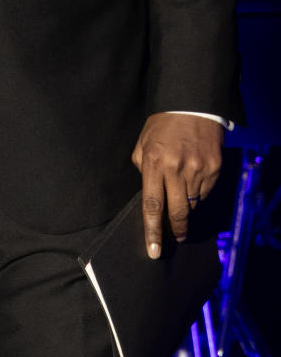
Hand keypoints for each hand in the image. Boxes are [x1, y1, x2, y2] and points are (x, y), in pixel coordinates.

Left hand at [131, 113, 222, 258]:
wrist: (192, 105)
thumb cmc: (162, 126)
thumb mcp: (142, 144)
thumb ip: (143, 170)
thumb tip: (150, 197)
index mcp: (154, 163)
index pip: (152, 205)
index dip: (152, 231)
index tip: (153, 251)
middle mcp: (177, 168)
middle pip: (177, 212)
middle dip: (175, 230)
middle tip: (174, 238)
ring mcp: (199, 169)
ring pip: (193, 204)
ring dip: (186, 207)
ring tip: (181, 195)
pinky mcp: (214, 168)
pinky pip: (205, 193)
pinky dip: (198, 194)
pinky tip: (193, 181)